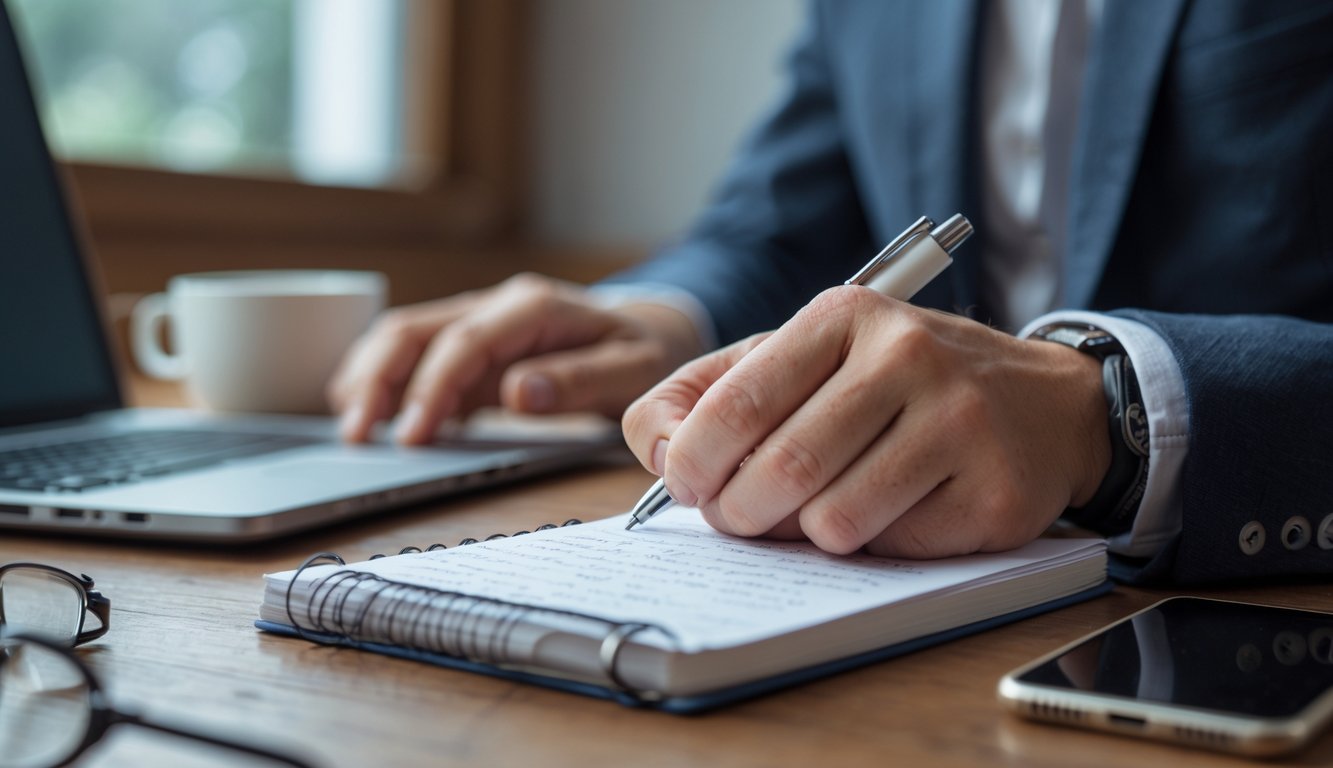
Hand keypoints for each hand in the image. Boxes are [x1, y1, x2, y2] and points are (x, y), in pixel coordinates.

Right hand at [329, 273, 703, 443]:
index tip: (414, 434)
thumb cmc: (643, 351)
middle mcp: (497, 305)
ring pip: (404, 334)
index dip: (433, 386)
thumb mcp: (634, 369)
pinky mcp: (469, 345)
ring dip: (370, 375)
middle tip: (357, 435)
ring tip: (350, 427)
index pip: (467, 340)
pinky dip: (384, 378)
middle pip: (417, 330)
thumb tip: (517, 392)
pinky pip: (415, 353)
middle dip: (379, 379)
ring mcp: (478, 321)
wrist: (649, 328)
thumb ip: (580, 380)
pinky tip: (365, 413)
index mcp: (535, 307)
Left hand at [622, 286, 1109, 558]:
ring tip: (822, 508)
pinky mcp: (991, 489)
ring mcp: (955, 421)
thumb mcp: (812, 356)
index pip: (734, 404)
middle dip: (738, 512)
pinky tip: (893, 509)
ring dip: (804, 533)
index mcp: (844, 315)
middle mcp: (904, 355)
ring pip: (830, 520)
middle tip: (740, 516)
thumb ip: (718, 389)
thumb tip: (654, 444)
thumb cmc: (901, 383)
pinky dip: (870, 544)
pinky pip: (890, 546)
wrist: (1045, 403)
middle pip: (777, 470)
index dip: (691, 461)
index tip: (685, 484)